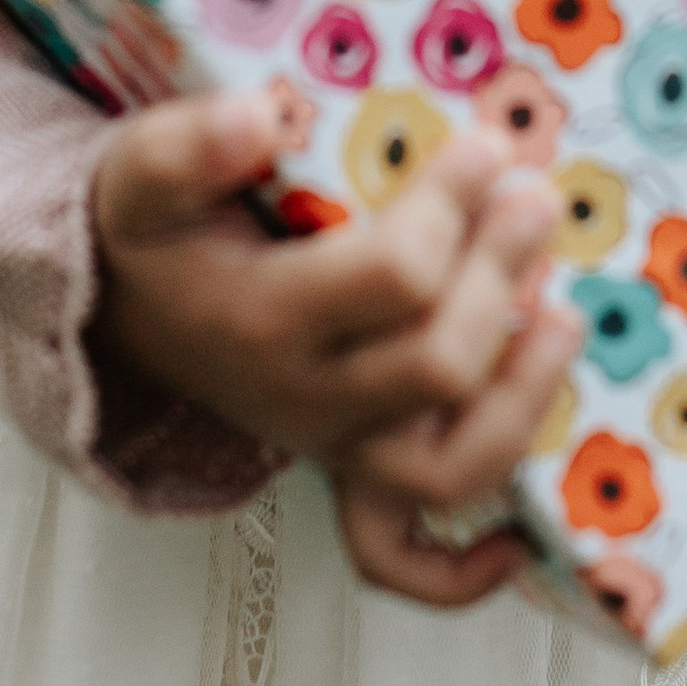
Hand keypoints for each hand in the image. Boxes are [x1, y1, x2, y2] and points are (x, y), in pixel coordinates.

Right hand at [90, 92, 578, 603]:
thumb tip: (259, 115)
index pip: (391, 277)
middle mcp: (305, 400)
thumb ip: (185, 144)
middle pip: (437, 365)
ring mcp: (333, 447)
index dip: (452, 208)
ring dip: (522, 400)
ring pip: (445, 471)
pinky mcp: (348, 472)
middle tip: (534, 200)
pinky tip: (517, 542)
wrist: (122, 312)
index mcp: (262, 320)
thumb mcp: (142, 175)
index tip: (485, 147)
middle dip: (500, 278)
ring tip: (564, 318)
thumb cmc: (155, 235)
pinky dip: (461, 571)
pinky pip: (397, 555)